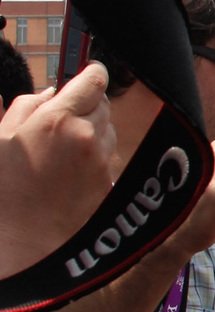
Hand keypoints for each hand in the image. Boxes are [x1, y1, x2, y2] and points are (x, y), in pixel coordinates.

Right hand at [0, 62, 113, 277]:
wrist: (21, 238)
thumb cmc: (2, 188)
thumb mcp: (1, 137)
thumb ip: (28, 105)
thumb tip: (54, 91)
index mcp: (57, 119)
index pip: (94, 81)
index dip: (93, 74)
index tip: (91, 73)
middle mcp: (86, 136)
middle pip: (103, 104)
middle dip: (87, 105)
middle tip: (64, 118)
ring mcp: (101, 160)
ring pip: (108, 129)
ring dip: (93, 130)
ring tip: (62, 149)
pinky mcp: (108, 180)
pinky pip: (108, 156)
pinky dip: (95, 155)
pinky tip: (70, 170)